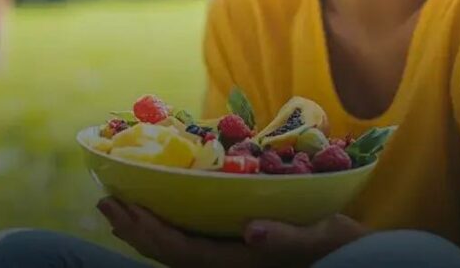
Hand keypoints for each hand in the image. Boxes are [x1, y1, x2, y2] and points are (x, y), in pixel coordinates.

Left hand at [97, 196, 369, 267]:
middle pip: (167, 255)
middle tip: (105, 200)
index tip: (120, 204)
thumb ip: (285, 237)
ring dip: (144, 230)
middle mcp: (227, 267)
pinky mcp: (235, 254)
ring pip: (174, 252)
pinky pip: (189, 245)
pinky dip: (166, 229)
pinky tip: (161, 214)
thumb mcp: (319, 238)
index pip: (178, 251)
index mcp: (238, 264)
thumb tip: (251, 231)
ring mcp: (230, 262)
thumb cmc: (339, 247)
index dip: (145, 230)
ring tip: (120, 207)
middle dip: (134, 228)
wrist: (354, 260)